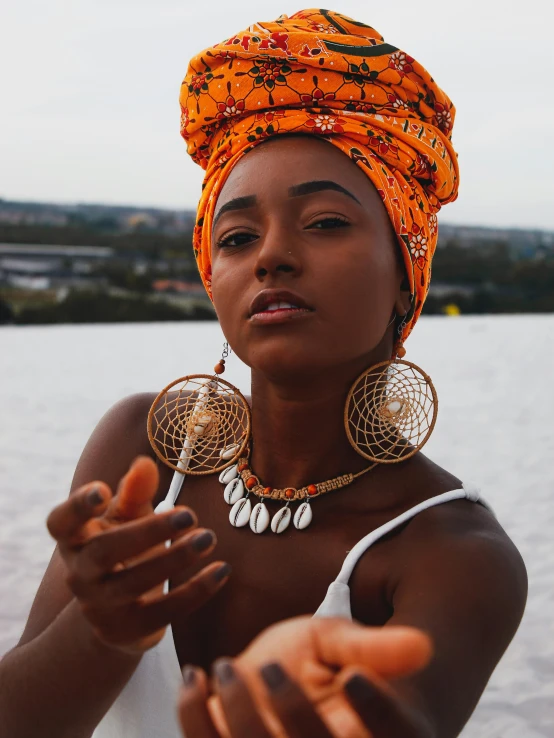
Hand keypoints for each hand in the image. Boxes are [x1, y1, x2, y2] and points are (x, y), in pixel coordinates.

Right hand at [46, 456, 230, 653]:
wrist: (117, 613)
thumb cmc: (124, 548)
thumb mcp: (127, 517)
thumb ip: (134, 491)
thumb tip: (144, 463)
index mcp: (74, 540)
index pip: (60, 523)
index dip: (77, 506)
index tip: (103, 489)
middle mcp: (79, 574)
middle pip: (104, 552)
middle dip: (147, 531)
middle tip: (189, 513)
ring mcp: (100, 606)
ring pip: (134, 583)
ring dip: (176, 559)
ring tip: (208, 538)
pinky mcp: (127, 630)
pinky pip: (163, 612)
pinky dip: (195, 591)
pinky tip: (222, 570)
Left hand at [179, 653, 430, 737]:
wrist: (270, 683)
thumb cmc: (316, 662)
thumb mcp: (342, 645)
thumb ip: (375, 648)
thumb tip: (424, 645)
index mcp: (372, 736)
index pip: (392, 736)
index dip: (380, 714)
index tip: (355, 677)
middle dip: (293, 715)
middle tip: (268, 666)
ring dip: (240, 716)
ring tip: (224, 667)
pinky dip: (194, 717)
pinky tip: (195, 680)